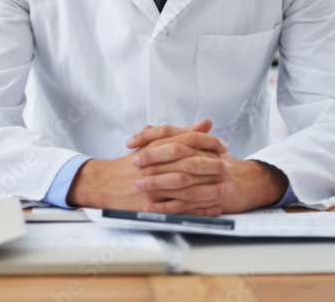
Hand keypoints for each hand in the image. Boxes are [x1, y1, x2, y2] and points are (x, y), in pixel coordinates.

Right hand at [66, 119, 231, 215]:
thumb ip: (182, 134)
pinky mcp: (152, 205)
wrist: (105, 183)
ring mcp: (153, 187)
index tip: (223, 146)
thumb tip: (206, 123)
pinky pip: (182, 209)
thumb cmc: (132, 163)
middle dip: (214, 166)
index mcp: (156, 148)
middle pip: (190, 164)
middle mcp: (154, 165)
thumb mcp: (153, 144)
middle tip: (229, 167)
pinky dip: (201, 210)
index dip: (208, 141)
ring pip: (189, 188)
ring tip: (228, 188)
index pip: (187, 140)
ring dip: (212, 189)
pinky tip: (215, 208)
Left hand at [129, 120, 289, 213]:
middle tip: (134, 162)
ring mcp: (208, 177)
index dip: (149, 136)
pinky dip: (168, 207)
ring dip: (157, 183)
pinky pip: (186, 204)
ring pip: (180, 178)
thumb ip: (171, 137)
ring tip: (138, 185)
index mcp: (196, 142)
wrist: (245, 182)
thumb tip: (147, 127)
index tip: (130, 142)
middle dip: (152, 158)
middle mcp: (202, 155)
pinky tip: (151, 208)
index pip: (169, 132)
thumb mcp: (194, 146)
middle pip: (175, 152)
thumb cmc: (214, 162)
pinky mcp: (210, 197)